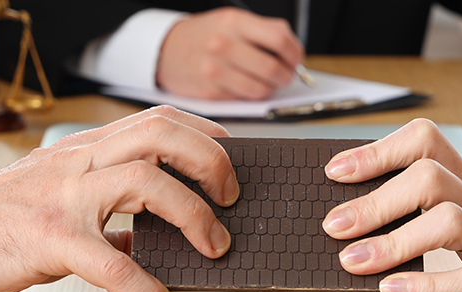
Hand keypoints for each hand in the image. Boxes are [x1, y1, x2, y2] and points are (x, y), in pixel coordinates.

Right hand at [0, 106, 239, 291]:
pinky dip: (144, 288)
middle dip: (210, 160)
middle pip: (160, 132)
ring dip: (192, 213)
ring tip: (213, 246)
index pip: (157, 120)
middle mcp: (78, 164)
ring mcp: (64, 198)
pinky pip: (110, 261)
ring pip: (144, 180)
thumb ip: (106, 209)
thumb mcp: (58, 199)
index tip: (231, 158)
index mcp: (84, 151)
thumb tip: (152, 234)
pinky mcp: (48, 239)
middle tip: (231, 198)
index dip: (204, 134)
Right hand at [156, 7, 303, 99]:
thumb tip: (293, 54)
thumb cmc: (204, 36)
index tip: (296, 59)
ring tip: (267, 83)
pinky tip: (246, 86)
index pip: (279, 39)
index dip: (295, 53)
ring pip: (261, 89)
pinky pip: (244, 100)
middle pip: (273, 68)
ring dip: (271, 89)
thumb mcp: (231, 21)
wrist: (165, 50)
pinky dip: (251, 96)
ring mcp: (215, 70)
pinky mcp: (210, 92)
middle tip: (286, 76)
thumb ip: (261, 32)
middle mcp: (223, 44)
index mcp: (234, 21)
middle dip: (286, 76)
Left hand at [321, 119, 461, 291]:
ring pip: (444, 221)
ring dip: (391, 241)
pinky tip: (394, 291)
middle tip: (335, 225)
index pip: (426, 145)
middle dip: (372, 199)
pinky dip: (425, 286)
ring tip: (354, 261)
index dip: (378, 151)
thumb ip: (444, 206)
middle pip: (426, 178)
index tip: (338, 169)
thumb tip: (375, 207)